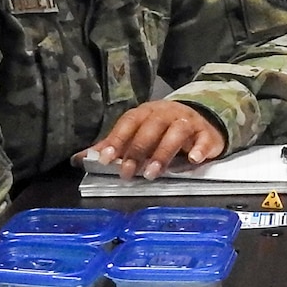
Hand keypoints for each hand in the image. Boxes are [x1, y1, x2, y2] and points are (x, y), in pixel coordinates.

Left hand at [81, 102, 226, 179]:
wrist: (203, 122)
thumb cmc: (164, 131)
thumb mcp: (138, 135)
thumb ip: (113, 147)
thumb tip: (79, 159)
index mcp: (146, 112)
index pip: (130, 121)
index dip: (117, 139)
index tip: (105, 158)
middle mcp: (167, 113)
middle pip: (152, 126)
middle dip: (138, 150)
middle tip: (128, 173)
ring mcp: (189, 122)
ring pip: (177, 131)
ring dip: (164, 152)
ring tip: (153, 173)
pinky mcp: (207, 134)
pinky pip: (204, 139)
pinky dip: (199, 148)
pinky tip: (193, 159)